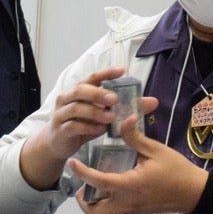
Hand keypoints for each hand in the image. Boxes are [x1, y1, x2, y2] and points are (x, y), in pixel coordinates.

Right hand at [20, 67, 158, 190]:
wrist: (59, 143)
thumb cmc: (83, 123)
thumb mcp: (104, 113)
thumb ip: (126, 107)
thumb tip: (153, 102)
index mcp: (79, 90)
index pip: (93, 77)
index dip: (106, 73)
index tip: (122, 70)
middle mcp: (67, 98)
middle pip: (80, 89)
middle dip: (98, 93)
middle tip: (115, 99)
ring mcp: (61, 114)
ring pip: (76, 108)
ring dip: (95, 112)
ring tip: (111, 117)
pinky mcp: (60, 130)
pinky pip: (73, 126)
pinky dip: (88, 127)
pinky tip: (100, 130)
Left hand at [68, 115, 207, 213]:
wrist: (194, 192)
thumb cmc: (176, 170)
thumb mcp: (156, 150)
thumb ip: (135, 137)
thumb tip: (124, 118)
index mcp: (130, 185)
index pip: (99, 182)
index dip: (83, 173)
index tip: (73, 162)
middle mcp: (126, 202)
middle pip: (93, 211)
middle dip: (83, 199)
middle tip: (82, 181)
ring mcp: (130, 209)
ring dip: (92, 202)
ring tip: (95, 182)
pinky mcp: (135, 211)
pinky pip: (113, 210)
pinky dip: (105, 201)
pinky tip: (111, 182)